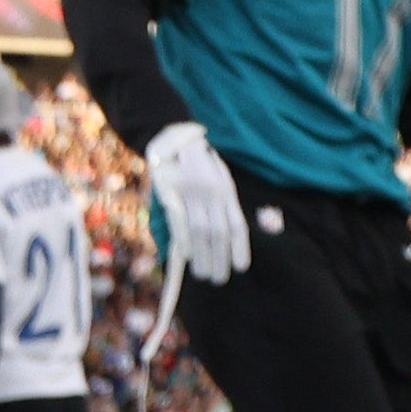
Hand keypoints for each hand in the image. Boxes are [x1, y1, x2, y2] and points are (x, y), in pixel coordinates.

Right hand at [144, 120, 252, 282]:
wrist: (171, 132)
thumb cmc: (195, 158)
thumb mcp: (217, 175)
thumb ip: (222, 200)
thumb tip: (229, 235)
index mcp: (225, 189)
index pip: (236, 224)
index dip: (239, 248)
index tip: (240, 268)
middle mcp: (211, 191)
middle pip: (218, 232)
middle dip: (219, 258)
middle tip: (219, 279)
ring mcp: (190, 191)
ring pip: (199, 230)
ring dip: (202, 256)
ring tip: (203, 275)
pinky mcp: (170, 191)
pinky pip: (178, 221)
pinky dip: (183, 240)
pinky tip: (185, 256)